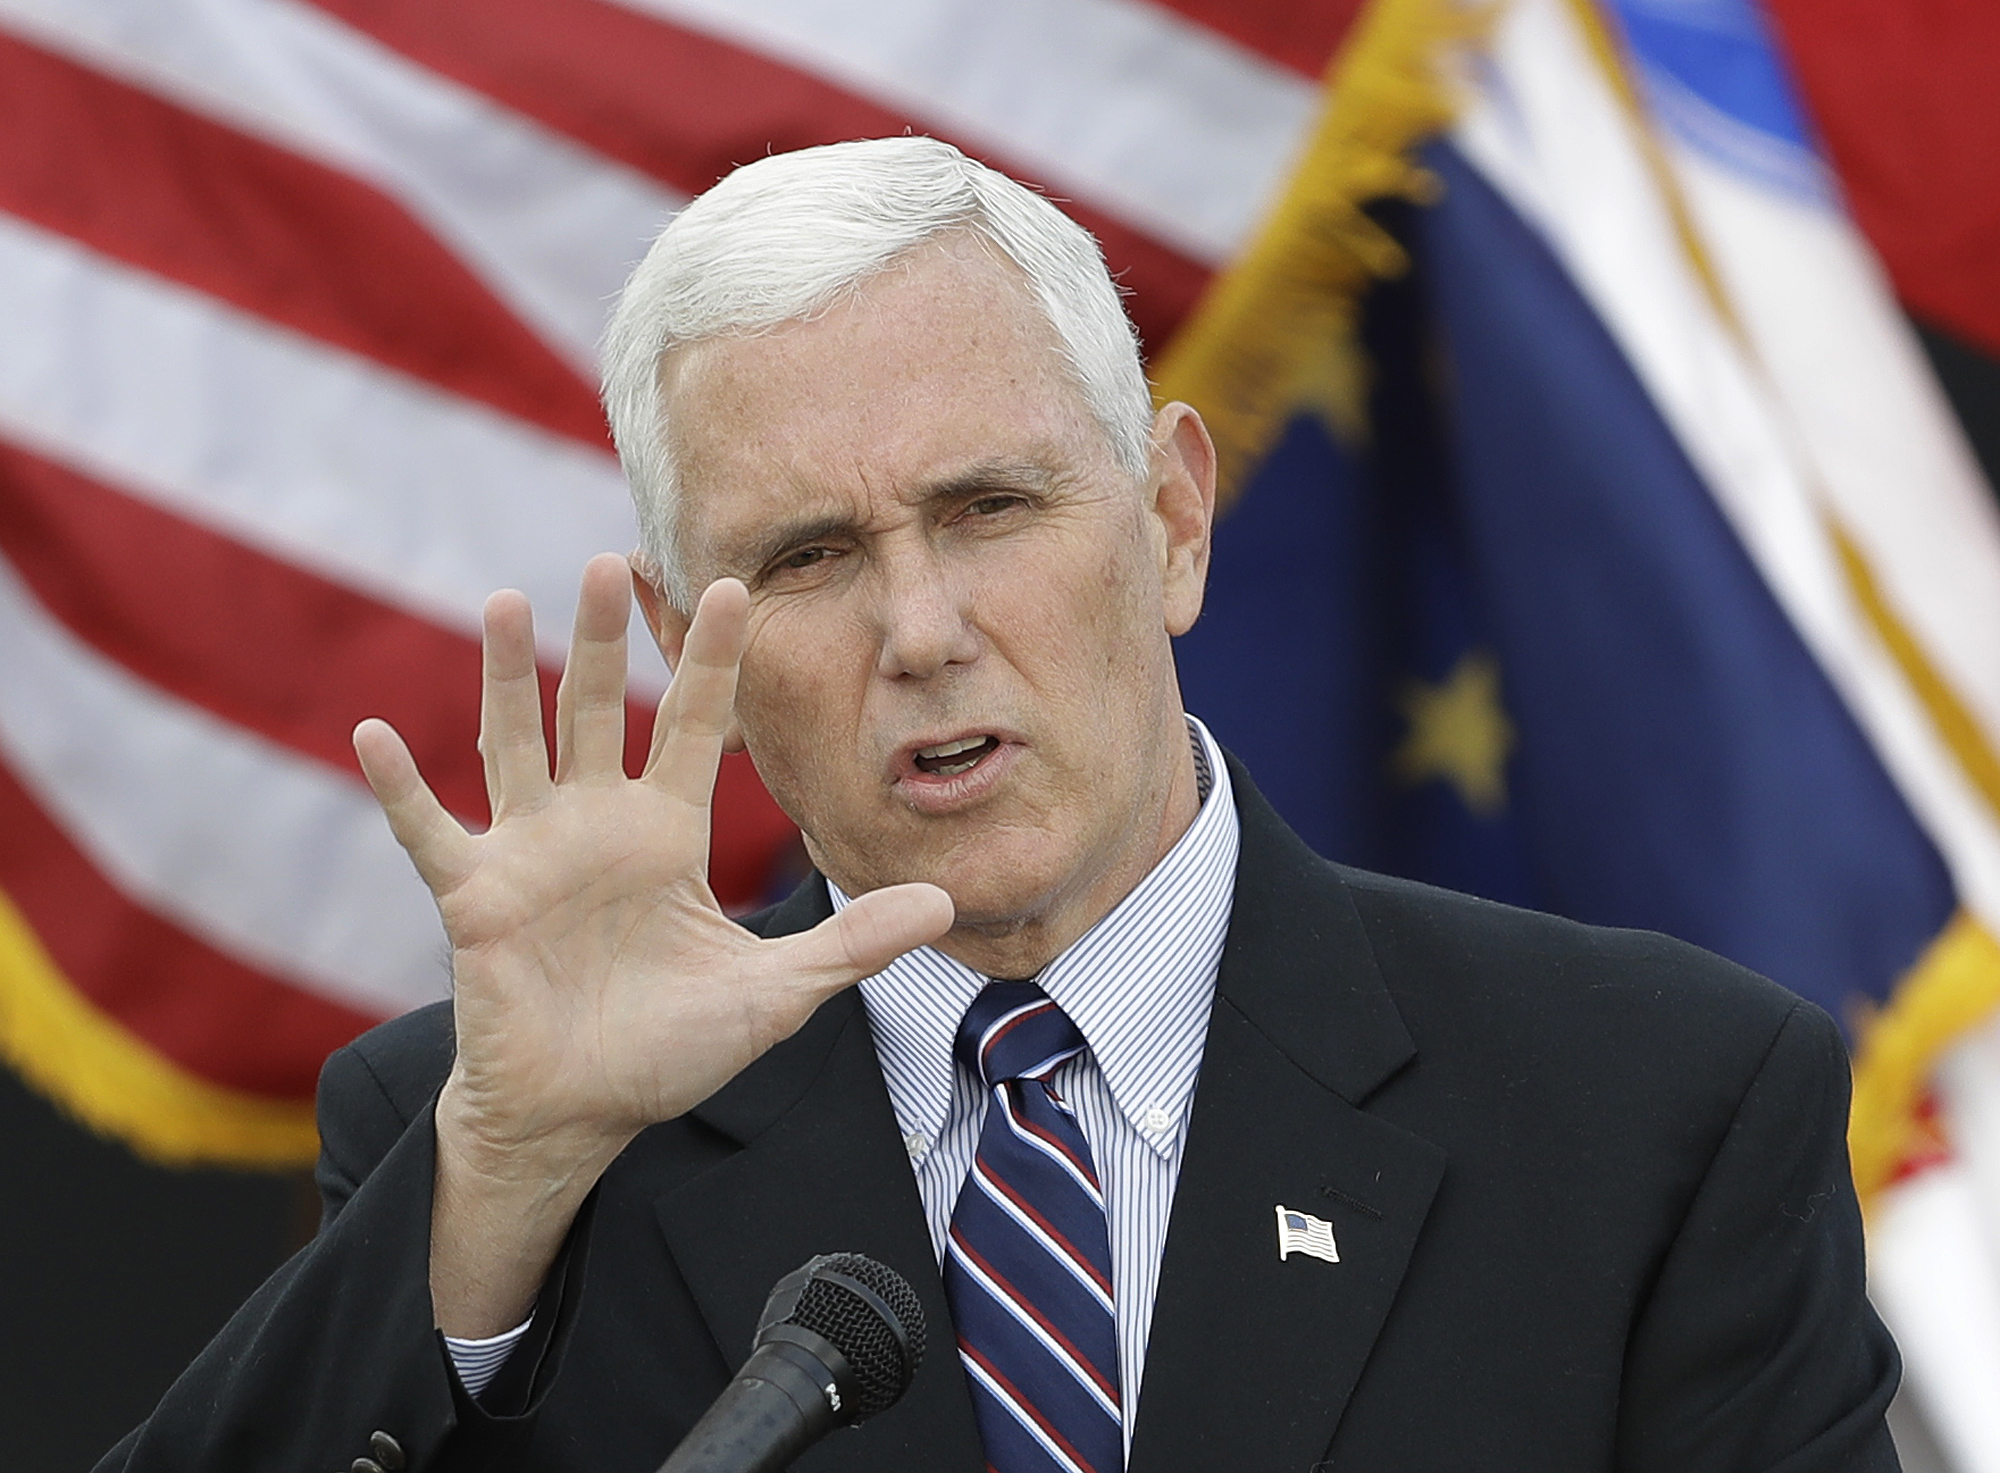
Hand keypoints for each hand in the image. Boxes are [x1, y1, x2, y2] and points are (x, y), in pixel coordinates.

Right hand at [352, 554, 952, 1332]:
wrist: (581, 1114)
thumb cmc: (671, 1050)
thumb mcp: (776, 995)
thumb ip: (851, 945)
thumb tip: (946, 902)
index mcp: (666, 834)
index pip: (695, 728)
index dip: (712, 663)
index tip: (736, 586)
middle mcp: (596, 825)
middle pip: (598, 713)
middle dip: (601, 641)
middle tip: (610, 560)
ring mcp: (530, 854)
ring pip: (516, 745)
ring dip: (507, 679)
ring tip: (507, 601)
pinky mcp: (474, 897)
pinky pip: (430, 832)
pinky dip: (403, 788)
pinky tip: (373, 733)